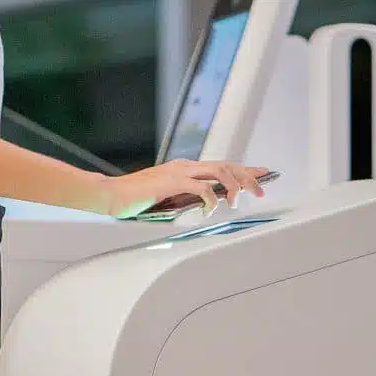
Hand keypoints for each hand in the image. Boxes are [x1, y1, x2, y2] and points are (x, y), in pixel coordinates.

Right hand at [98, 159, 271, 219]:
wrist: (111, 196)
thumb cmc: (135, 200)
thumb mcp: (168, 198)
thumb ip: (186, 198)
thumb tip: (209, 204)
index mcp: (184, 168)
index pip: (221, 165)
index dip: (245, 169)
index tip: (264, 173)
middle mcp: (185, 166)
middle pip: (226, 166)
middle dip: (247, 177)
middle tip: (261, 191)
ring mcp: (179, 172)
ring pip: (219, 172)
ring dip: (233, 186)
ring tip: (237, 202)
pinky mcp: (172, 182)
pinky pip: (202, 188)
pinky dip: (212, 199)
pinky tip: (211, 209)